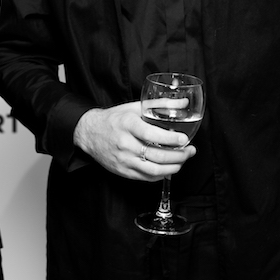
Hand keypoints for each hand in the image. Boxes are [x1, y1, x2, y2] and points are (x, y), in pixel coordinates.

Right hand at [72, 101, 196, 181]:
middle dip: (179, 155)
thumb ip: (159, 104)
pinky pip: (147, 177)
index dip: (171, 139)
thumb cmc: (114, 119)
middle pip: (157, 155)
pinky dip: (162, 175)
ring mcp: (124, 160)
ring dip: (173, 167)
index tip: (184, 139)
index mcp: (128, 125)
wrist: (90, 133)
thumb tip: (183, 102)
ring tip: (183, 160)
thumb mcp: (134, 107)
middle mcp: (125, 144)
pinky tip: (169, 168)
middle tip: (190, 151)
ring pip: (154, 170)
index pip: (152, 135)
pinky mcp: (123, 171)